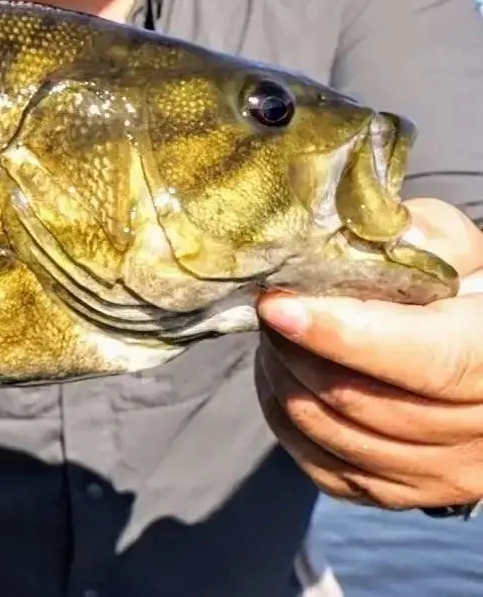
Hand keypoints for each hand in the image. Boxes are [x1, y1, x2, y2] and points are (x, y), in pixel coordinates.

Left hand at [256, 198, 482, 511]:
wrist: (478, 350)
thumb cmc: (462, 290)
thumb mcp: (456, 250)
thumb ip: (416, 237)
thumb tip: (348, 239)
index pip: (425, 361)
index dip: (344, 336)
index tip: (278, 306)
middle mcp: (482, 430)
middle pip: (363, 401)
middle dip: (297, 350)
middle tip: (268, 307)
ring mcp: (444, 474)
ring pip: (335, 437)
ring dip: (285, 382)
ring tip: (275, 338)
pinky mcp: (400, 493)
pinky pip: (323, 468)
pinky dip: (287, 421)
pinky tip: (284, 378)